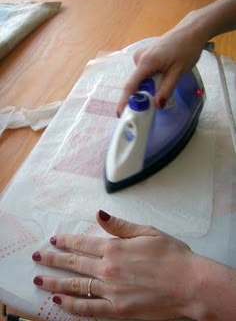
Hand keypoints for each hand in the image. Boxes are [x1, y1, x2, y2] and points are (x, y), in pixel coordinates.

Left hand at [32, 210, 198, 319]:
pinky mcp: (117, 310)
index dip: (66, 240)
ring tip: (40, 280)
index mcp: (114, 247)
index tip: (53, 240)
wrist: (190, 284)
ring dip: (55, 282)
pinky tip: (59, 302)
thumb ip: (120, 225)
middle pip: (74, 263)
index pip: (82, 242)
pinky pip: (89, 309)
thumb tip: (99, 214)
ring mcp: (111, 291)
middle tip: (38, 257)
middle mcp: (108, 268)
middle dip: (53, 259)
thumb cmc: (172, 255)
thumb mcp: (148, 232)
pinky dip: (72, 306)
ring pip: (76, 285)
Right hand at [117, 13, 206, 115]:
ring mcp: (141, 55)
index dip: (125, 101)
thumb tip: (157, 106)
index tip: (120, 114)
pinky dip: (149, 79)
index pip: (131, 86)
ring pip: (140, 79)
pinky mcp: (144, 55)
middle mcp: (139, 58)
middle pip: (135, 83)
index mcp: (146, 62)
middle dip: (141, 95)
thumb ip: (166, 90)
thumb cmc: (187, 50)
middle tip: (153, 104)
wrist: (191, 31)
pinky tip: (162, 75)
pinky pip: (143, 73)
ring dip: (148, 86)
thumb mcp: (178, 73)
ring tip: (164, 82)